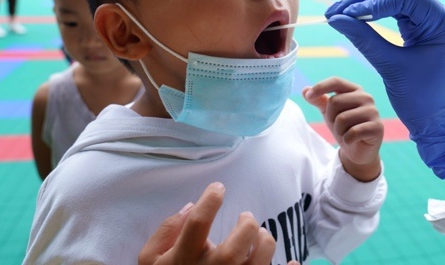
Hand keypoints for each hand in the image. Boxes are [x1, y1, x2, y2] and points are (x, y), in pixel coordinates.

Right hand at [139, 182, 297, 264]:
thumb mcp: (150, 258)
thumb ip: (166, 231)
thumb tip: (191, 207)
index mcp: (183, 259)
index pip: (198, 224)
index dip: (211, 199)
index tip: (219, 188)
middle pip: (234, 249)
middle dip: (247, 226)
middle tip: (247, 216)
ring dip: (266, 245)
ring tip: (262, 235)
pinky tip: (293, 263)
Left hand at [304, 77, 382, 181]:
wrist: (358, 150)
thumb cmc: (344, 127)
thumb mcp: (329, 112)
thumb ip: (318, 100)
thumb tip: (304, 90)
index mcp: (354, 90)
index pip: (336, 81)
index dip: (320, 87)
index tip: (309, 96)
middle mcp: (366, 97)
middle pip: (335, 102)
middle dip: (330, 117)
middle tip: (338, 126)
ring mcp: (373, 111)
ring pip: (342, 119)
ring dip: (338, 130)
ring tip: (346, 133)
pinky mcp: (377, 127)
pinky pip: (352, 133)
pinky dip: (347, 139)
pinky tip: (352, 140)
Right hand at [325, 0, 444, 178]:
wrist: (439, 122)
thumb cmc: (420, 100)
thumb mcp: (390, 67)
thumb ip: (364, 39)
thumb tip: (335, 18)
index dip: (374, 0)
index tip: (347, 13)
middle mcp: (443, 18)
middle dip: (366, 0)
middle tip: (336, 10)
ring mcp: (435, 22)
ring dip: (368, 4)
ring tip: (340, 13)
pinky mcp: (425, 28)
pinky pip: (398, 12)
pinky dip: (376, 13)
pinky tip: (356, 18)